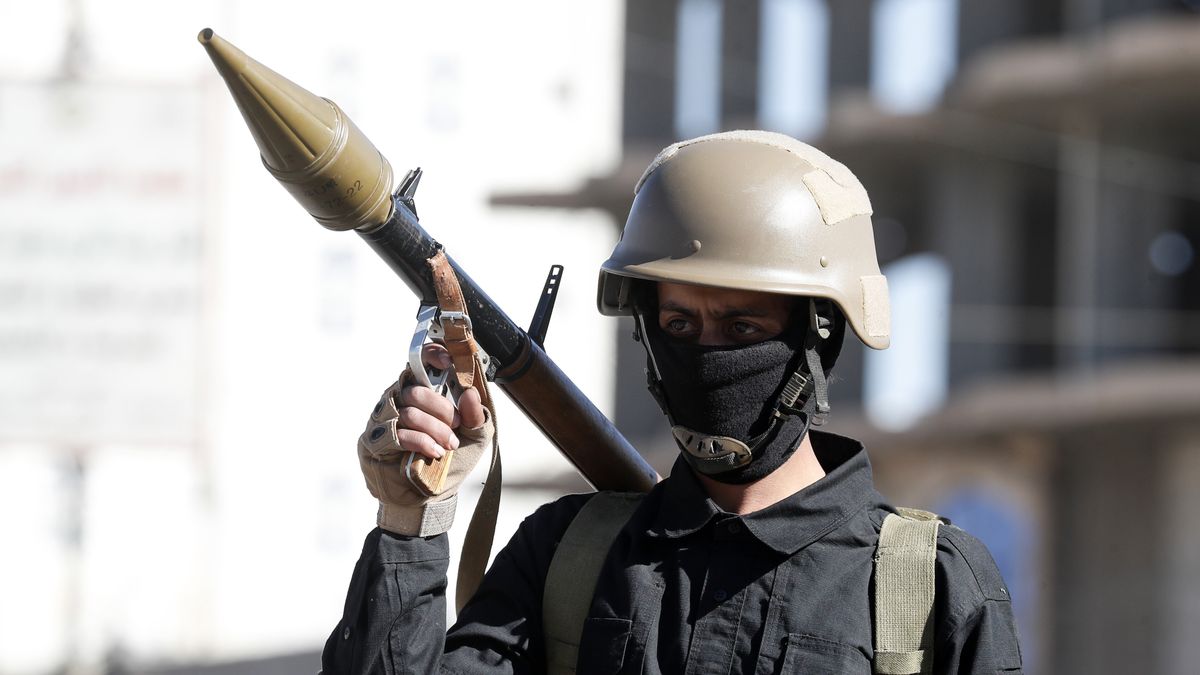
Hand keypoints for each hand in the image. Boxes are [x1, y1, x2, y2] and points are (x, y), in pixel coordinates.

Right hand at [358, 344, 493, 535]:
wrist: (430, 499)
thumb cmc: (450, 463)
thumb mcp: (473, 438)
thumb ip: (476, 416)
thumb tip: (471, 394)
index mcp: (422, 393)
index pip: (420, 362)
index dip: (432, 356)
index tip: (450, 363)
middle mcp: (398, 401)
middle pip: (417, 390)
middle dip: (443, 409)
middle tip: (457, 426)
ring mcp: (383, 421)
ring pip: (409, 411)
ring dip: (435, 429)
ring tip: (448, 445)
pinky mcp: (375, 442)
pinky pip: (398, 433)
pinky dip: (421, 441)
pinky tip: (434, 451)